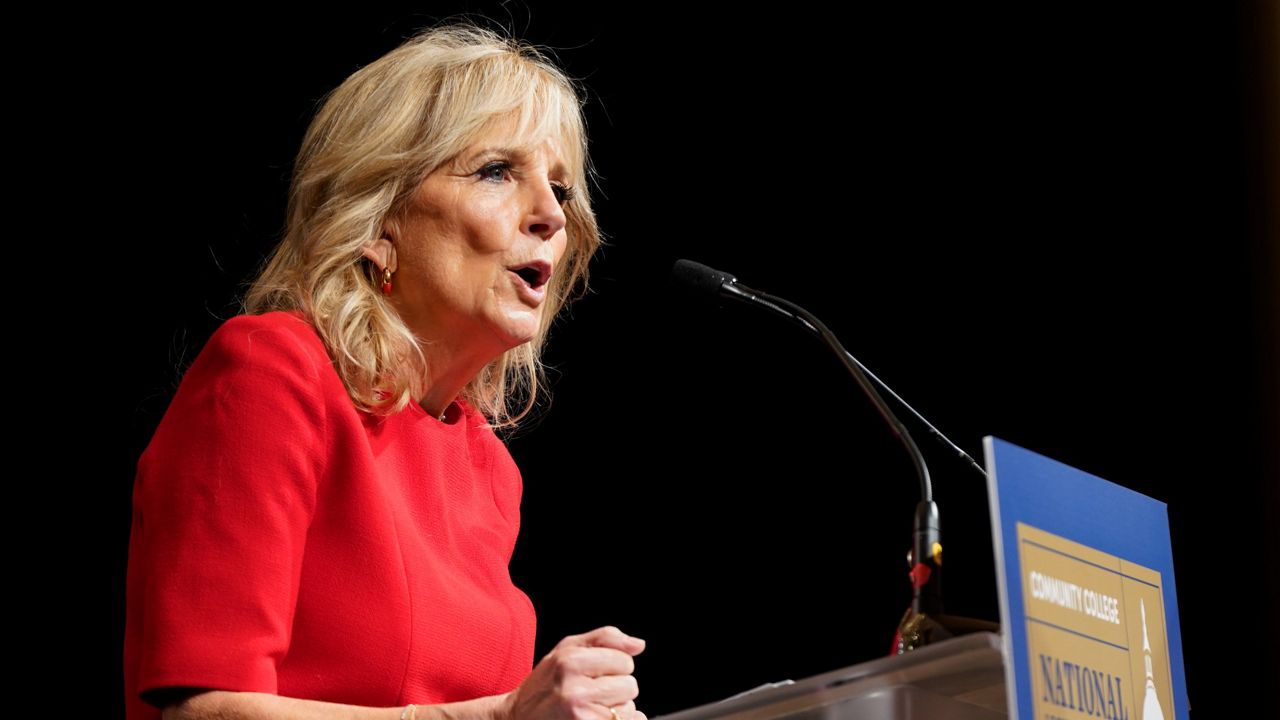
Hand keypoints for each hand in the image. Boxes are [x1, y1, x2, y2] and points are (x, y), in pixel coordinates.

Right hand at [501, 626, 646, 719]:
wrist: (518, 717)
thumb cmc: (546, 682)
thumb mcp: (567, 649)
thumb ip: (605, 638)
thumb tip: (639, 645)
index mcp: (570, 660)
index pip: (625, 660)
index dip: (615, 666)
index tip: (596, 673)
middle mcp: (574, 689)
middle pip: (630, 685)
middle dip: (617, 689)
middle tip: (592, 693)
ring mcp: (580, 716)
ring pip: (629, 709)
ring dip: (616, 709)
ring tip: (590, 708)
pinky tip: (599, 718)